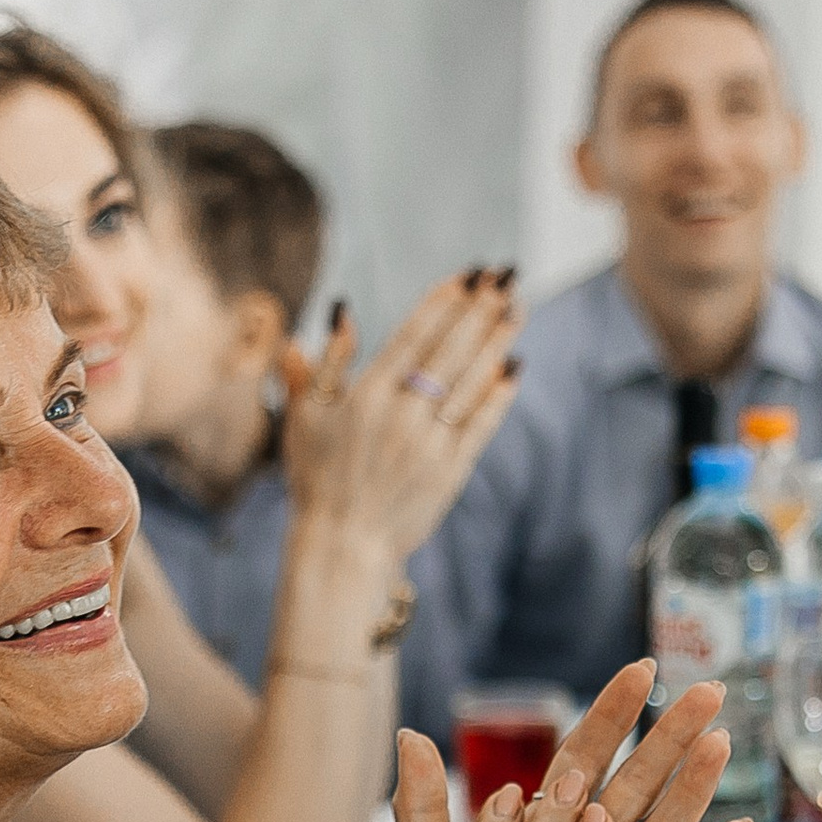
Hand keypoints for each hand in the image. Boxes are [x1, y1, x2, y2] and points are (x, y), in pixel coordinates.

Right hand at [278, 271, 521, 572]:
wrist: (341, 547)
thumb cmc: (316, 480)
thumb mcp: (304, 418)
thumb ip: (320, 364)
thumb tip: (341, 310)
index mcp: (365, 397)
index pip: (414, 336)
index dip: (445, 301)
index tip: (468, 275)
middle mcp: (401, 416)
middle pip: (449, 351)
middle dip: (480, 310)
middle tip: (505, 276)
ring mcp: (429, 445)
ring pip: (470, 383)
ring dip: (497, 342)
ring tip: (517, 308)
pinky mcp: (450, 472)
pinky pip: (480, 425)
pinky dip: (498, 396)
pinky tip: (514, 368)